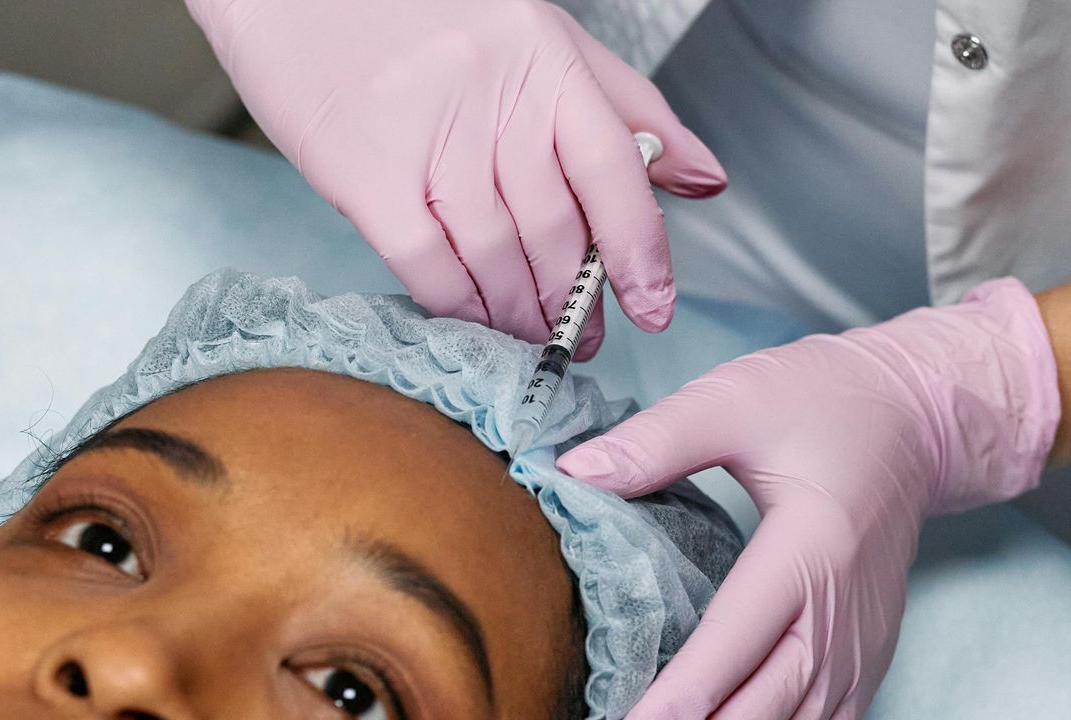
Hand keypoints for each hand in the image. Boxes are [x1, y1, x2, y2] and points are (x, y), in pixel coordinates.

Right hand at [186, 0, 726, 358]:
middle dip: (574, 300)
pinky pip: (429, 267)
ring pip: (496, 258)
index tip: (653, 306)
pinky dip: (458, 306)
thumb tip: (704, 178)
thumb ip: (624, 107)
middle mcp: (494, 98)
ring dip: (519, 315)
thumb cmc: (415, 10)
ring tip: (528, 335)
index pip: (615, 169)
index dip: (641, 250)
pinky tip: (471, 317)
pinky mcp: (365, 177)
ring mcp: (429, 139)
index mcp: (544, 59)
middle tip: (580, 337)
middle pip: (555, 228)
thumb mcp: (536, 35)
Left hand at [556, 279, 1061, 719]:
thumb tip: (567, 469)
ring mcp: (856, 652)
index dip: (678, 711)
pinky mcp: (860, 669)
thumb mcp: (738, 397)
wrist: (919, 420)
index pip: (736, 645)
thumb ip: (657, 440)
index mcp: (810, 549)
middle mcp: (839, 617)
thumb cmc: (822, 401)